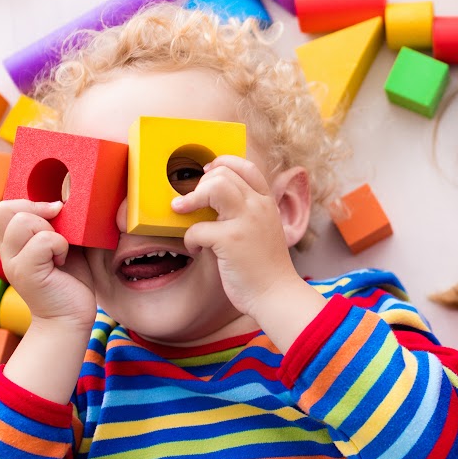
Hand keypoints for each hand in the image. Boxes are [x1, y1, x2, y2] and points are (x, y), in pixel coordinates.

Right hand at [0, 200, 95, 329]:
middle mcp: (7, 252)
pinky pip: (43, 240)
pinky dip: (60, 246)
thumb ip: (54, 225)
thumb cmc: (70, 281)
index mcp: (12, 244)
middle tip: (57, 230)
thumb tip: (60, 200)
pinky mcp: (26, 273)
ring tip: (59, 250)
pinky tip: (62, 261)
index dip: (21, 204)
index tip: (48, 215)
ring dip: (50, 230)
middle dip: (36, 210)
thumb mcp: (61, 245)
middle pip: (5, 208)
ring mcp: (13, 262)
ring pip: (22, 221)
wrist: (70, 317)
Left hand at [172, 156, 307, 318]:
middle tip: (191, 202)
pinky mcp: (230, 240)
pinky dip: (190, 240)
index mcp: (266, 203)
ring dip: (190, 199)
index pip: (246, 167)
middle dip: (200, 185)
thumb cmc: (265, 268)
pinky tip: (197, 251)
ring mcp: (245, 221)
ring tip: (181, 210)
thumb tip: (213, 201)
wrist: (276, 294)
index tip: (206, 174)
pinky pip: (197, 228)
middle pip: (223, 174)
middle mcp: (258, 207)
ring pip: (213, 187)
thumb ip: (246, 213)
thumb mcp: (263, 231)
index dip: (222, 164)